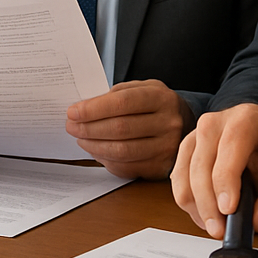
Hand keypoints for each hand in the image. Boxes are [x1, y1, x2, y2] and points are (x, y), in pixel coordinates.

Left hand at [65, 79, 193, 178]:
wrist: (185, 124)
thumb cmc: (155, 104)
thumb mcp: (142, 89)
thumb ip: (116, 95)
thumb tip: (84, 109)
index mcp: (161, 98)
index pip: (122, 103)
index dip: (93, 109)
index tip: (72, 112)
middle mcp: (168, 123)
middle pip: (120, 129)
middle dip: (88, 128)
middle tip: (71, 126)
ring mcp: (167, 148)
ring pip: (121, 151)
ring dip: (93, 146)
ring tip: (80, 139)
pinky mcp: (160, 168)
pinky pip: (126, 167)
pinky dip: (105, 160)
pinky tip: (96, 151)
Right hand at [171, 102, 257, 236]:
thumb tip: (256, 221)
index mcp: (247, 119)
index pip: (230, 147)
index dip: (226, 180)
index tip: (229, 210)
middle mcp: (215, 122)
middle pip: (202, 164)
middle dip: (208, 204)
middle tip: (221, 230)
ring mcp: (195, 134)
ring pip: (184, 175)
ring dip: (197, 207)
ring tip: (216, 226)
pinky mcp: (185, 149)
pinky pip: (177, 180)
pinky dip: (189, 203)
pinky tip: (207, 214)